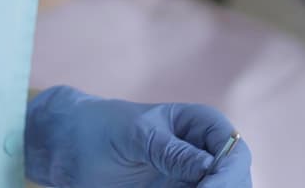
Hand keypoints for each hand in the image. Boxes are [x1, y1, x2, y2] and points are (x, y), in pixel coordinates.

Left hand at [25, 87, 250, 187]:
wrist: (70, 148)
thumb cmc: (101, 128)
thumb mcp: (134, 135)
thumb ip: (169, 150)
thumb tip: (209, 166)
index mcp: (200, 125)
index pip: (234, 149)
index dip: (229, 173)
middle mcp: (204, 154)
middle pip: (235, 180)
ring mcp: (192, 180)